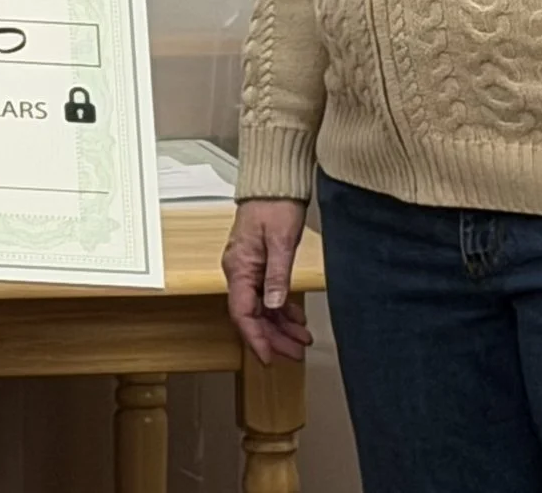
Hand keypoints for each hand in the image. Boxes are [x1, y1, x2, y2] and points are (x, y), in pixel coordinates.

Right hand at [223, 198, 312, 364]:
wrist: (274, 184)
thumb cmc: (273, 205)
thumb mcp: (280, 242)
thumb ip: (276, 275)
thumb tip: (274, 305)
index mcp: (239, 267)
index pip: (243, 313)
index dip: (256, 339)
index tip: (269, 358)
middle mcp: (239, 271)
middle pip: (252, 315)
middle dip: (273, 338)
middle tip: (296, 353)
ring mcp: (248, 269)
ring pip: (261, 308)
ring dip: (280, 326)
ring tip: (302, 340)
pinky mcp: (258, 265)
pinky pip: (266, 296)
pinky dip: (281, 310)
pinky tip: (296, 318)